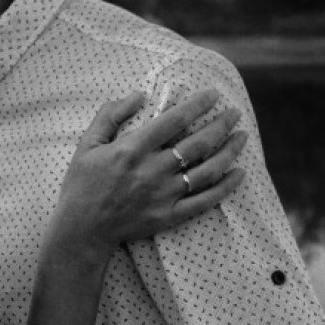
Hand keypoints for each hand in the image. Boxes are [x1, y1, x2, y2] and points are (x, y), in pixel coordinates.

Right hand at [52, 89, 245, 258]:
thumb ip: (110, 115)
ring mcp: (164, 195)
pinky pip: (205, 200)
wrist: (82, 230)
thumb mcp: (87, 144)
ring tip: (242, 137)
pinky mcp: (170, 215)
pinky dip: (226, 187)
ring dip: (229, 151)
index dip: (198, 105)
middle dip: (221, 124)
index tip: (213, 95)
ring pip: (208, 170)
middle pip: (198, 143)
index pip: (174, 120)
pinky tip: (239, 174)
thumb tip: (139, 95)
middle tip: (234, 113)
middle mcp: (153, 171)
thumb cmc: (82, 184)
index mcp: (133, 150)